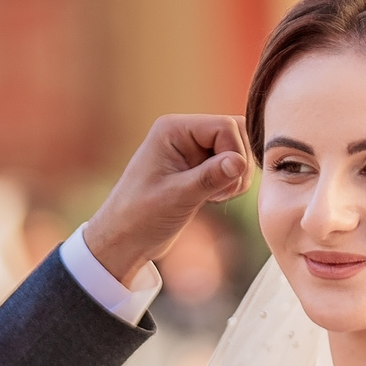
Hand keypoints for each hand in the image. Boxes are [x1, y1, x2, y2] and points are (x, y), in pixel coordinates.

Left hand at [84, 115, 250, 287]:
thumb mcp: (176, 197)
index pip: (225, 127)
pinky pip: (229, 165)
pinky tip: (213, 199)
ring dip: (236, 175)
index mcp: (173, 129)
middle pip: (234, 133)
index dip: (235, 154)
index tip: (225, 185)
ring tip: (216, 197)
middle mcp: (183, 134)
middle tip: (224, 192)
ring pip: (236, 150)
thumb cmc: (140, 216)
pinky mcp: (197, 168)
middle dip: (238, 164)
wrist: (125, 239)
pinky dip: (231, 182)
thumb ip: (210, 177)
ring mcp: (191, 150)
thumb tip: (240, 162)